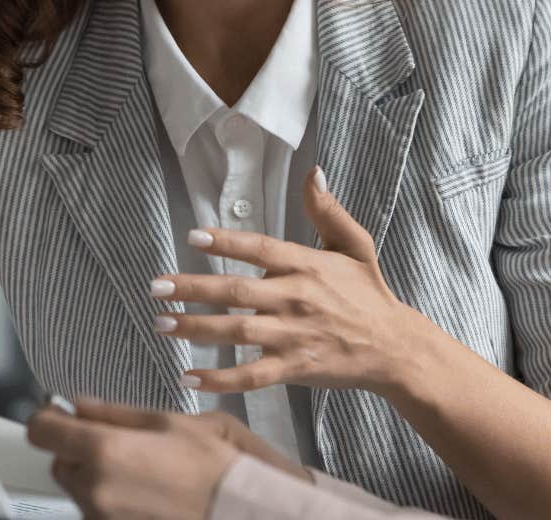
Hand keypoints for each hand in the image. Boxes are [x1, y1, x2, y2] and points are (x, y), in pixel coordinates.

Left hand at [26, 398, 309, 519]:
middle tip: (113, 441)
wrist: (237, 511)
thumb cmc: (214, 469)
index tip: (59, 413)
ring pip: (78, 488)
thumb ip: (115, 412)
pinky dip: (109, 497)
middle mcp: (95, 488)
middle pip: (59, 461)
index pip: (42, 430)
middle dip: (77, 447)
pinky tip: (143, 490)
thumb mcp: (168, 422)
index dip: (49, 417)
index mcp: (105, 450)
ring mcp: (101, 517)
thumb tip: (82, 405)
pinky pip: (96, 510)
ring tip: (139, 469)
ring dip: (94, 474)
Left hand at [150, 166, 437, 396]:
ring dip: (195, 328)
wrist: (394, 348)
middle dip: (192, 288)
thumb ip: (328, 211)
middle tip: (156, 287)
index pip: (259, 249)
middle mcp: (296, 299)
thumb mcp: (356, 246)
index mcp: (307, 266)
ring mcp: (293, 336)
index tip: (192, 237)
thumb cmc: (370, 295)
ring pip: (236, 331)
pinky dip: (219, 378)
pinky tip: (188, 376)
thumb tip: (313, 172)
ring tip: (161, 324)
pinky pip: (250, 375)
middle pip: (236, 291)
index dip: (226, 242)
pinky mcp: (294, 368)